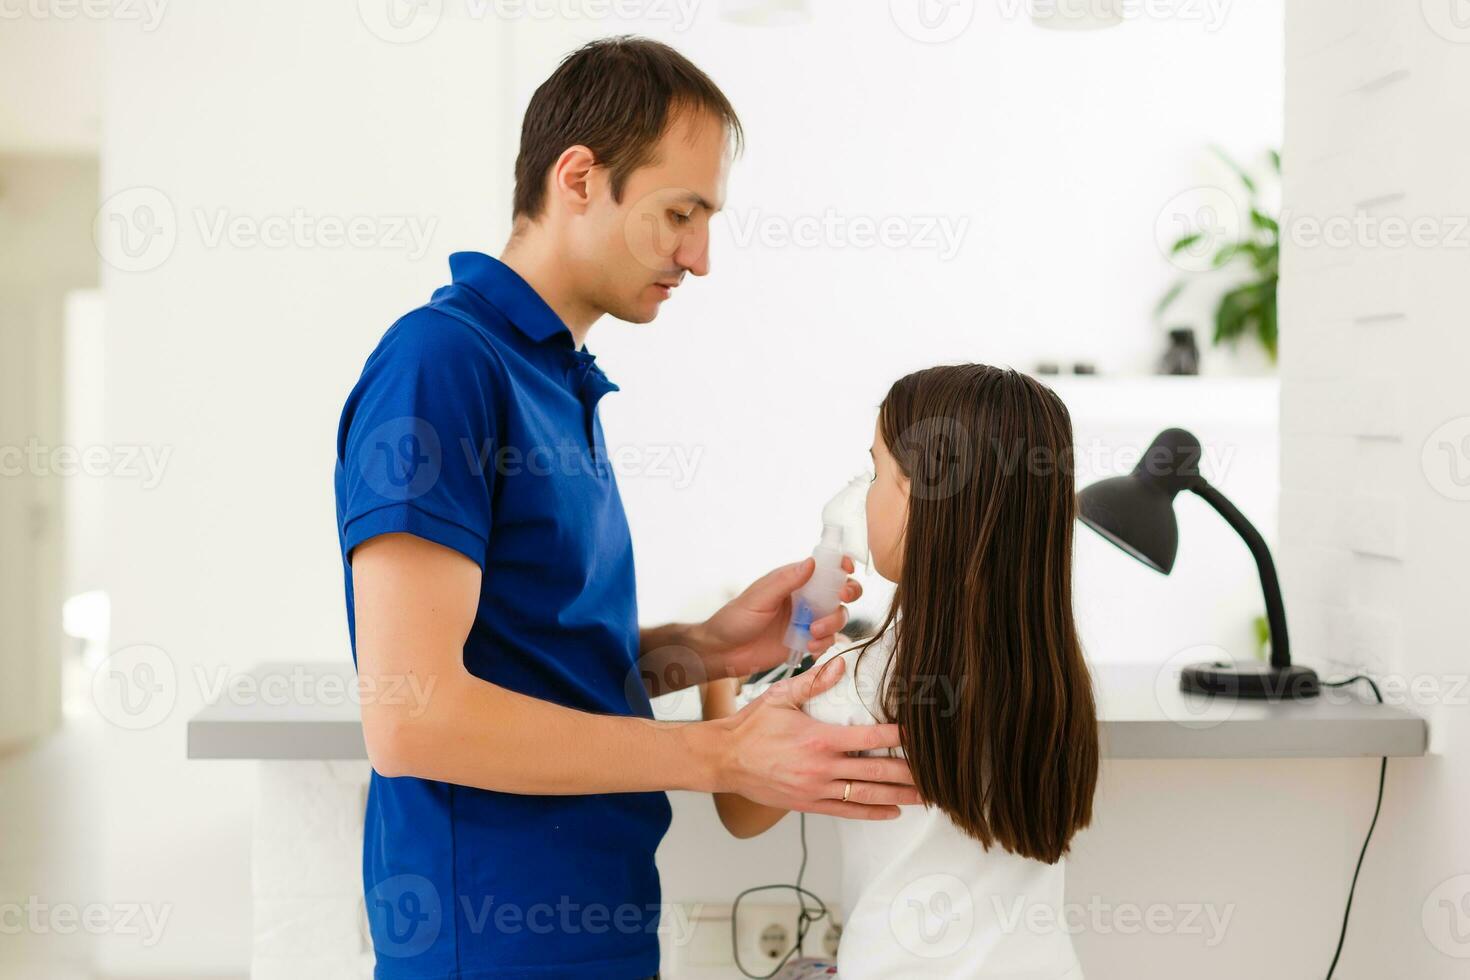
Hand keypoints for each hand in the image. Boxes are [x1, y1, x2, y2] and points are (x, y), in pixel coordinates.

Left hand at [694, 556, 862, 680]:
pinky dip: (824, 643)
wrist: (723, 653)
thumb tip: (811, 562)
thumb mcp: (759, 597)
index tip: (848, 569)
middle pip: (840, 591)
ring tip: (813, 631)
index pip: (825, 567)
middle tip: (841, 598)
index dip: (841, 565)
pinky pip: (828, 640)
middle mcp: (805, 598)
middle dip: (848, 593)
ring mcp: (807, 621)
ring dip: (833, 622)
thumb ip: (786, 581)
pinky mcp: (806, 642)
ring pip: (838, 616)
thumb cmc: (735, 619)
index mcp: (793, 580)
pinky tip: (809, 647)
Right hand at [714, 656, 918, 818]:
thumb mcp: (780, 697)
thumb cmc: (751, 727)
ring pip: (865, 795)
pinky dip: (871, 812)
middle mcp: (821, 767)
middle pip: (875, 771)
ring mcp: (815, 789)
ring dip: (898, 796)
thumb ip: (812, 683)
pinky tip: (891, 811)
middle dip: (908, 773)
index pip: (869, 736)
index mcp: (819, 738)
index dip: (898, 736)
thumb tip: (839, 666)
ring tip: (923, 796)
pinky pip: (845, 811)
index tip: (920, 735)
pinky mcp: (808, 804)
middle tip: (934, 773)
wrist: (724, 759)